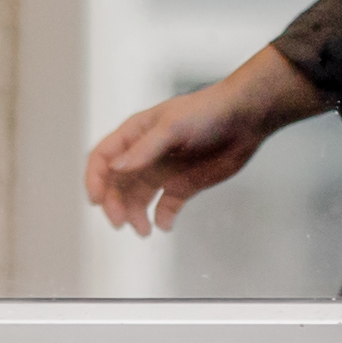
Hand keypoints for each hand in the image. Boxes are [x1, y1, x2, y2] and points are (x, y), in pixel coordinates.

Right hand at [82, 48, 321, 236]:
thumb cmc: (208, 112)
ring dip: (135, 215)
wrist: (246, 119)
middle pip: (117, 184)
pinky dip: (161, 218)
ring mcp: (164, 171)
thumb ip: (144, 149)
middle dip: (115, 203)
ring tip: (143, 230)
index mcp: (136, 135)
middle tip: (121, 222)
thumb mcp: (172, 127)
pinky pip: (165, 207)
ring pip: (138, 199)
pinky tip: (164, 225)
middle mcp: (145, 155)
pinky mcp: (183, 186)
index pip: (103, 158)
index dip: (96, 179)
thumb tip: (116, 168)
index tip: (98, 200)